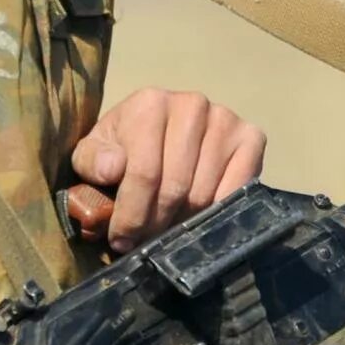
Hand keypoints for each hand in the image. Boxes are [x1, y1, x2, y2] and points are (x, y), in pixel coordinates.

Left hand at [63, 87, 266, 252]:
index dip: (131, 214)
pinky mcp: (251, 138)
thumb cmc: (124, 147)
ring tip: (167, 228)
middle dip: (155, 223)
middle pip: (176, 187)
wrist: (161, 131)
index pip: (144, 173)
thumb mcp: (94, 152)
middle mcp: (193, 105)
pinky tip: (198, 216)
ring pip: (204, 194)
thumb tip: (113, 169)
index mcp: (151, 103)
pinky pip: (236, 191)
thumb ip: (93, 160)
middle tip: (145, 241)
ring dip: (183, 222)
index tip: (122, 239)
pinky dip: (216, 212)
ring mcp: (226, 120)